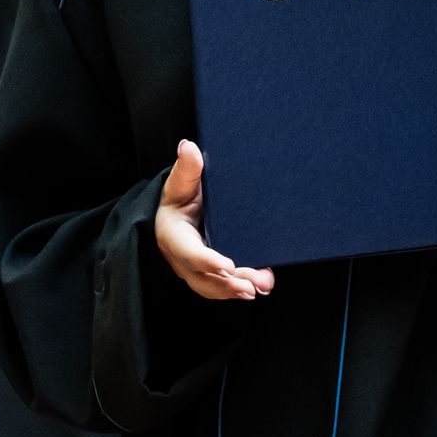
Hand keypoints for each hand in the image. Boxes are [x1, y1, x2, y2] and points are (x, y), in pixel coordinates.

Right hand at [154, 139, 275, 300]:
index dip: (207, 261)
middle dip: (228, 284)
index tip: (227, 265)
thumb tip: (188, 146)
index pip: (188, 252)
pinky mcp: (208, 274)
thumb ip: (186, 168)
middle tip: (252, 286)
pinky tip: (263, 285)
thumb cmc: (179, 196)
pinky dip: (240, 289)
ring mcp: (194, 269)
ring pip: (214, 287)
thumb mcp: (180, 182)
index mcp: (172, 235)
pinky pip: (222, 287)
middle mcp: (181, 258)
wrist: (178, 211)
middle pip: (203, 277)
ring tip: (263, 285)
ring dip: (237, 289)